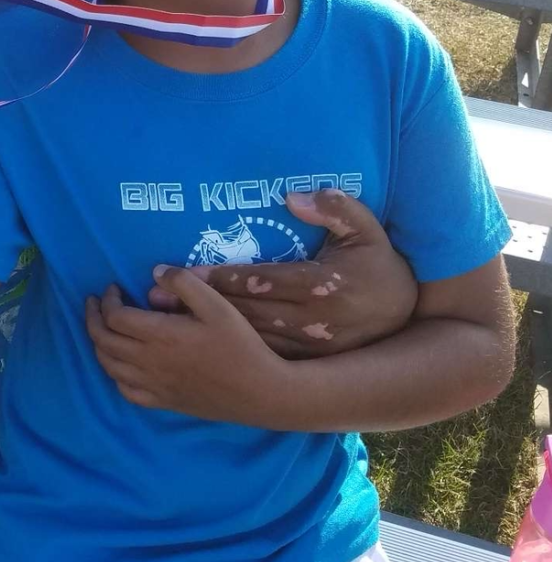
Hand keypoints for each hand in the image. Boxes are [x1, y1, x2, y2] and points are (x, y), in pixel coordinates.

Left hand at [86, 270, 291, 425]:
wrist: (260, 392)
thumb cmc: (241, 345)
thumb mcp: (218, 305)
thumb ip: (184, 283)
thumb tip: (154, 272)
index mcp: (159, 336)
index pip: (114, 317)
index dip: (107, 300)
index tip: (113, 287)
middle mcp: (148, 363)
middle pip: (103, 341)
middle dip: (93, 318)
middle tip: (94, 302)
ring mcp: (153, 386)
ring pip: (109, 366)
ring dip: (99, 344)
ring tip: (102, 328)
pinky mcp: (163, 402)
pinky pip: (125, 391)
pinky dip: (115, 374)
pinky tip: (121, 365)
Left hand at [149, 190, 417, 359]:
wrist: (405, 320)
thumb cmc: (378, 267)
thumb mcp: (366, 230)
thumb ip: (335, 208)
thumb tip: (295, 196)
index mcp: (321, 287)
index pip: (260, 281)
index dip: (220, 278)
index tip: (184, 273)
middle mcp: (311, 323)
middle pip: (244, 314)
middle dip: (197, 306)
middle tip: (155, 297)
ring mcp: (307, 349)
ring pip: (246, 340)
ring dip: (204, 331)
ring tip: (163, 320)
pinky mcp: (303, 366)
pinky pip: (259, 358)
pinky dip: (227, 350)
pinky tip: (193, 346)